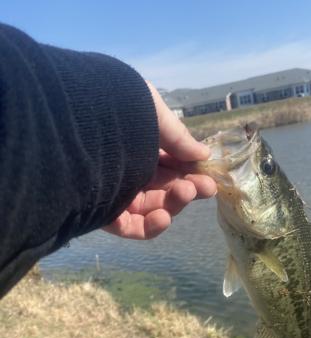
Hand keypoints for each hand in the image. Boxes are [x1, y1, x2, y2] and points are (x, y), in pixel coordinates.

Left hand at [103, 82, 215, 239]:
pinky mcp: (105, 214)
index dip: (192, 173)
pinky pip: (132, 228)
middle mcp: (130, 171)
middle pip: (166, 189)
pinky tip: (164, 218)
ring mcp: (118, 194)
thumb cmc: (115, 109)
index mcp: (141, 146)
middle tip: (203, 187)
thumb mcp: (152, 113)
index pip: (172, 166)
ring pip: (154, 209)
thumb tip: (204, 154)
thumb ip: (179, 137)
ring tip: (185, 193)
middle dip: (188, 188)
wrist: (74, 119)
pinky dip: (150, 227)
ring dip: (174, 205)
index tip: (209, 178)